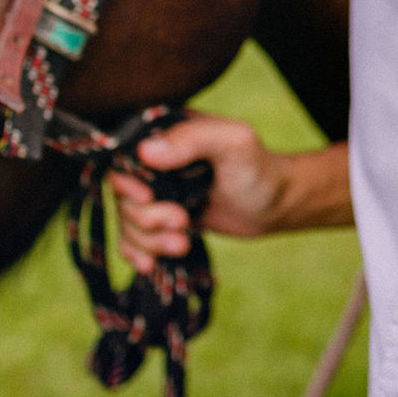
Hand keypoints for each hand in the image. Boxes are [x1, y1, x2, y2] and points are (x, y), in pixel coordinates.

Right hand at [110, 112, 350, 273]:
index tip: (147, 199)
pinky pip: (132, 238)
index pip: (121, 155)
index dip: (126, 182)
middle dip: (146, 217)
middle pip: (121, 193)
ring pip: (127, 220)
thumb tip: (146, 152)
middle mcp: (155, 160)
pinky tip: (151, 264)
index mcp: (166, 132)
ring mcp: (157, 191)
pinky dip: (138, 253)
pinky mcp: (162, 218)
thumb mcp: (234, 142)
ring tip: (183, 243)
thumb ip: (194, 138)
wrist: (275, 206)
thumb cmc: (259, 168)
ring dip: (149, 239)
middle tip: (182, 222)